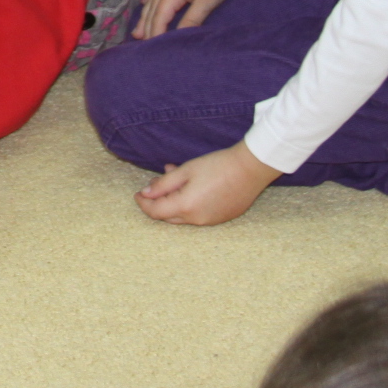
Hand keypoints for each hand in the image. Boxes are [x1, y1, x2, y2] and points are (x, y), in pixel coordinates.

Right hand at [133, 0, 248, 37]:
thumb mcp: (207, 2)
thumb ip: (191, 20)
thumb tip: (178, 37)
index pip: (159, 17)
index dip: (155, 33)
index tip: (152, 49)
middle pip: (152, 10)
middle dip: (146, 27)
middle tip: (139, 44)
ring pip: (151, 0)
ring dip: (144, 16)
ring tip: (137, 31)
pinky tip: (145, 2)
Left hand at [133, 142, 281, 226]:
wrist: (250, 169)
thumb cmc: (217, 166)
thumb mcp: (185, 171)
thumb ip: (163, 185)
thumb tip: (145, 194)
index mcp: (186, 207)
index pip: (155, 212)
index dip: (143, 203)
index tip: (137, 194)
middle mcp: (197, 220)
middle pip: (168, 217)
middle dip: (158, 203)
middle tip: (155, 185)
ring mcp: (211, 221)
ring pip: (183, 216)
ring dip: (174, 201)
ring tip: (174, 179)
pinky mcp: (221, 218)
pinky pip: (198, 215)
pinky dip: (190, 204)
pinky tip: (192, 187)